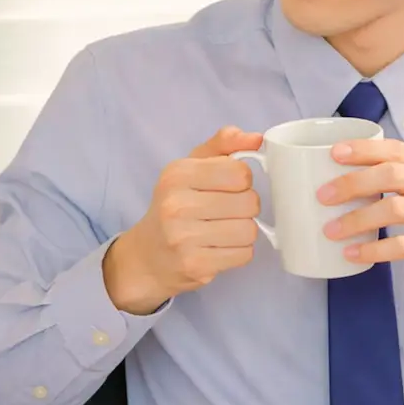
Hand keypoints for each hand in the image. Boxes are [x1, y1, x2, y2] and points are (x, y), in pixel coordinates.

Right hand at [103, 126, 262, 314]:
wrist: (147, 256)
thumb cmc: (175, 205)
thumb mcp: (191, 167)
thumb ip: (223, 145)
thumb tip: (256, 139)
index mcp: (177, 174)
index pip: (240, 172)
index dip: (242, 180)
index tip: (229, 186)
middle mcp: (176, 205)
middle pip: (249, 202)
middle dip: (246, 207)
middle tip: (227, 211)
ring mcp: (184, 238)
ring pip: (249, 230)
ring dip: (244, 231)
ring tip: (224, 230)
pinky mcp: (195, 265)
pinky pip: (244, 255)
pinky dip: (238, 252)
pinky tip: (220, 248)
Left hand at [317, 138, 403, 311]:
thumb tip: (358, 172)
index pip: (395, 150)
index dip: (362, 150)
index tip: (333, 153)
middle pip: (390, 175)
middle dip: (352, 183)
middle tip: (323, 195)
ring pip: (394, 209)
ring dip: (357, 219)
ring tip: (330, 229)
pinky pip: (403, 246)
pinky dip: (374, 249)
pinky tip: (353, 253)